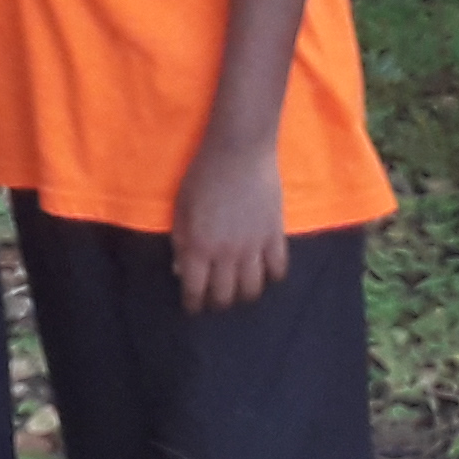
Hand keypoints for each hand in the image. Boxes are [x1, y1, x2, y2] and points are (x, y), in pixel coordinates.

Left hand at [172, 136, 288, 311]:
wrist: (238, 151)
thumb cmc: (202, 175)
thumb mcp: (180, 208)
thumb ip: (181, 241)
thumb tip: (181, 270)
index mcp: (197, 247)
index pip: (195, 291)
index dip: (193, 305)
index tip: (193, 308)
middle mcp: (225, 254)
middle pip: (224, 296)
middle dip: (217, 303)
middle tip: (215, 299)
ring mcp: (253, 247)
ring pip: (252, 290)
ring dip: (244, 294)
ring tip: (239, 289)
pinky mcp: (275, 236)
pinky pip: (278, 270)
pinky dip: (272, 276)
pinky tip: (265, 272)